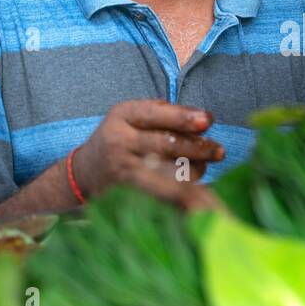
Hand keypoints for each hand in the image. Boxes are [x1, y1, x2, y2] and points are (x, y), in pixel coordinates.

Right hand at [72, 100, 224, 208]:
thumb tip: (203, 119)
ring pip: (168, 170)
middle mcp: (119, 140)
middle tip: (219, 151)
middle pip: (166, 143)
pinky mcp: (126, 192)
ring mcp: (122, 169)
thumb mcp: (133, 117)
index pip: (155, 113)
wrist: (85, 172)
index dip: (184, 116)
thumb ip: (164, 114)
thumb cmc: (122, 139)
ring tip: (204, 165)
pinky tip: (194, 185)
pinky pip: (163, 192)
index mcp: (123, 114)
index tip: (208, 119)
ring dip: (194, 169)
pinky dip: (183, 188)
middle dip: (198, 147)